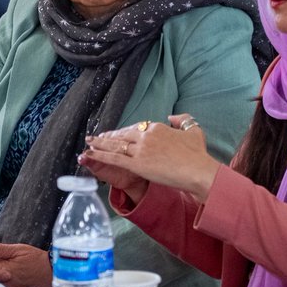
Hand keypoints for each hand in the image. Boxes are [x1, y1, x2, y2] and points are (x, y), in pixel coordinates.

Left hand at [82, 114, 221, 202]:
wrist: (197, 170)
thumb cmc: (197, 154)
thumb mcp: (193, 131)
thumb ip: (183, 121)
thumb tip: (173, 116)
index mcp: (158, 127)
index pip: (137, 128)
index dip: (125, 132)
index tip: (118, 134)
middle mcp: (146, 136)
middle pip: (123, 135)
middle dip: (109, 136)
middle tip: (97, 137)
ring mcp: (141, 150)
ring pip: (116, 145)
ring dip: (100, 143)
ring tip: (89, 142)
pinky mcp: (137, 164)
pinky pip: (114, 159)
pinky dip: (100, 155)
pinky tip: (90, 153)